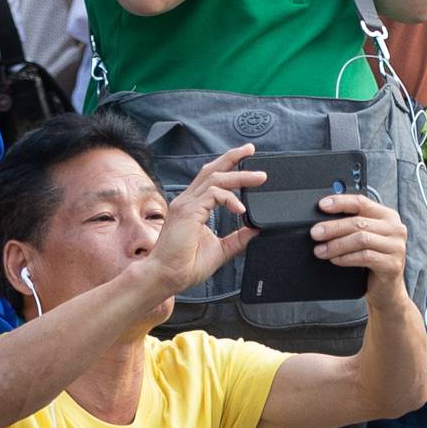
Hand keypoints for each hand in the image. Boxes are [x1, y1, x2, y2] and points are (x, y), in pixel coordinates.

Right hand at [132, 146, 265, 317]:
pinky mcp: (188, 211)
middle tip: (252, 151)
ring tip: (259, 177)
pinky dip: (230, 198)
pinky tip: (241, 209)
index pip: (211, 178)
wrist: (166, 276)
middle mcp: (187, 201)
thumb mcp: (220, 249)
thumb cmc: (184, 265)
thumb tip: (255, 229)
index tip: (247, 161)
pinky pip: (213, 194)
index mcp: (192, 207)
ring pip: (215, 178)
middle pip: (212, 169)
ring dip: (239, 175)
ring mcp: (186, 204)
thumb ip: (237, 238)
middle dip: (233, 157)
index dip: (228, 166)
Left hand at [310, 192, 407, 288]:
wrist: (386, 290)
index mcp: (387, 216)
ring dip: (337, 244)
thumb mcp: (363, 239)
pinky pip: (365, 257)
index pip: (361, 202)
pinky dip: (346, 258)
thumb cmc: (372, 261)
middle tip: (315, 233)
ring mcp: (396, 246)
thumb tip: (322, 221)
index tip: (322, 206)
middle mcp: (395, 228)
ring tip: (320, 250)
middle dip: (333, 228)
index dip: (340, 202)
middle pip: (359, 222)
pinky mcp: (393, 264)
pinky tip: (335, 260)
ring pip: (361, 239)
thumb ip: (351, 226)